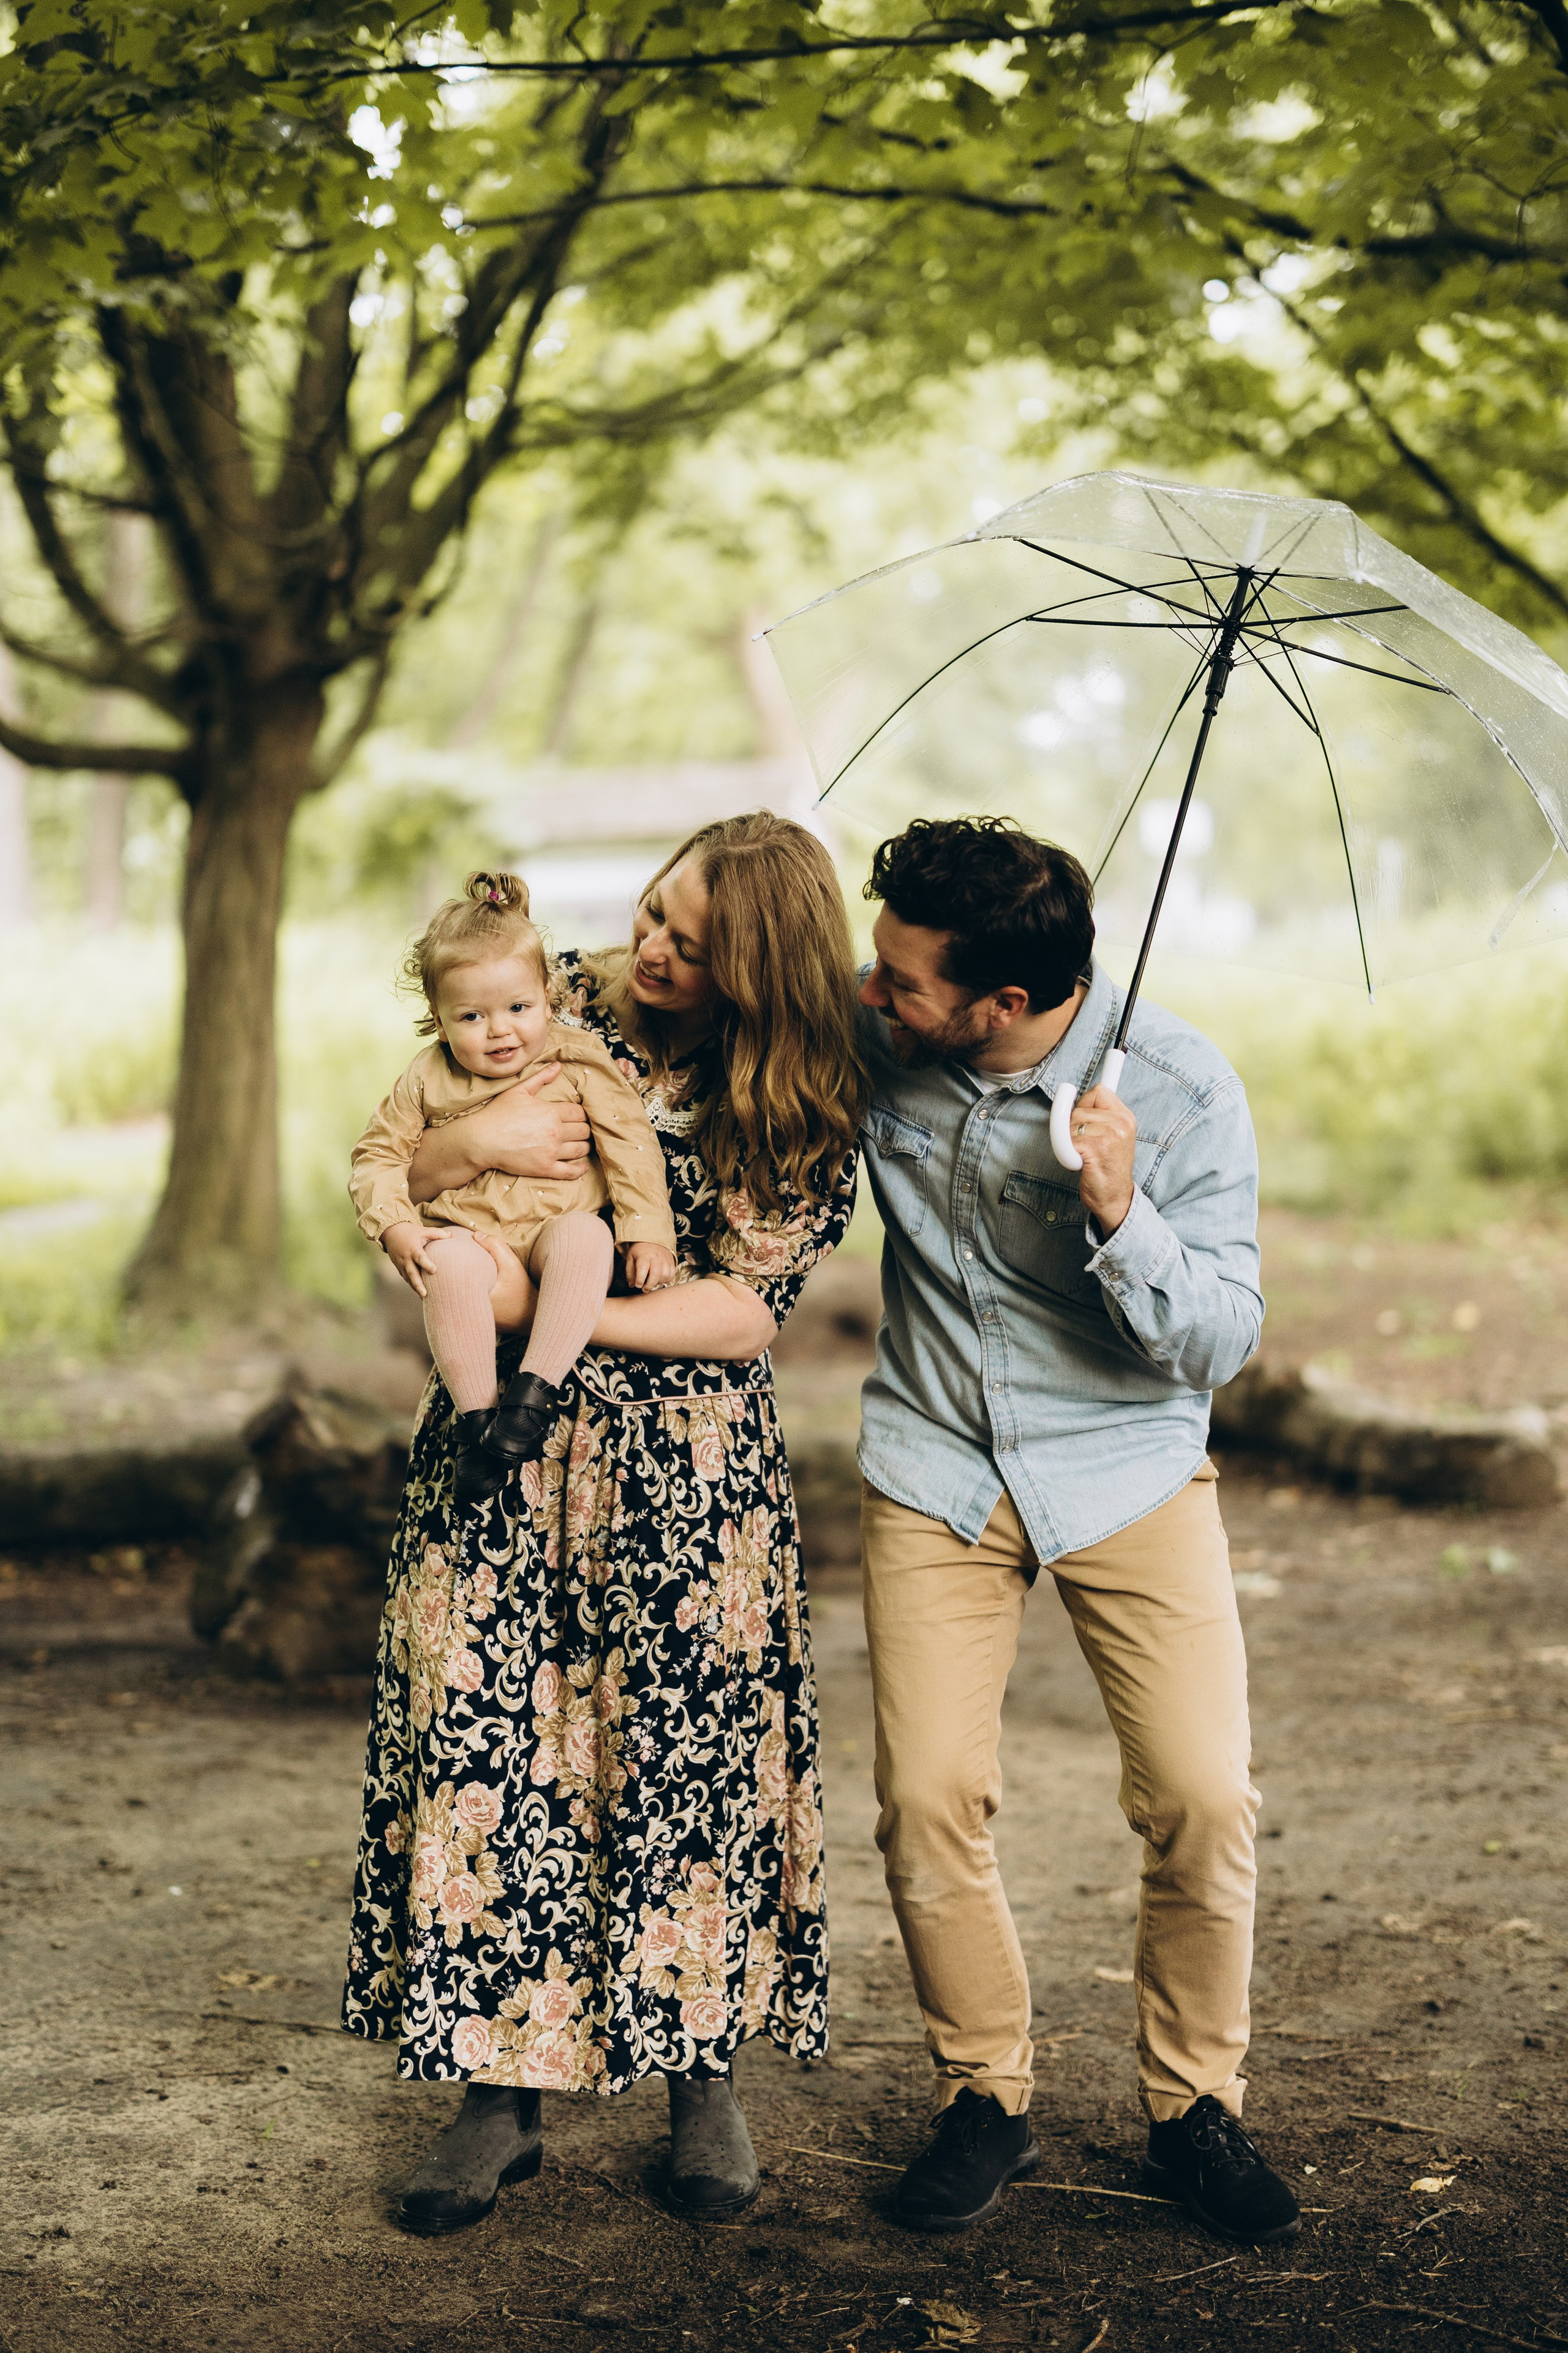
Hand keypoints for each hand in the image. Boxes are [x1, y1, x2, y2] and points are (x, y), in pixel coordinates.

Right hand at [383, 1221, 435, 1297]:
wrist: (391, 1232)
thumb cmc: (410, 1232)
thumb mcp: (423, 1230)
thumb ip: (437, 1233)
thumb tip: (451, 1236)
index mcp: (413, 1249)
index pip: (420, 1257)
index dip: (426, 1264)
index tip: (434, 1270)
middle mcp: (406, 1258)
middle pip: (412, 1273)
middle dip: (418, 1284)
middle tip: (425, 1294)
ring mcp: (401, 1264)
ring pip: (408, 1278)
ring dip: (415, 1288)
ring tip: (424, 1298)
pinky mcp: (399, 1268)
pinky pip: (406, 1278)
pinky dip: (412, 1285)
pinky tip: (420, 1293)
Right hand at [408, 1063, 592, 1199]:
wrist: (482, 1139)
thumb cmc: (498, 1113)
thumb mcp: (519, 1090)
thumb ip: (541, 1078)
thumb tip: (558, 1066)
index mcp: (551, 1112)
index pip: (579, 1113)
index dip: (582, 1114)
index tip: (579, 1116)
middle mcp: (555, 1131)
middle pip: (583, 1130)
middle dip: (585, 1129)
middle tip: (582, 1130)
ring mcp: (551, 1151)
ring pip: (580, 1149)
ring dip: (585, 1146)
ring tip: (582, 1144)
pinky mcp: (545, 1168)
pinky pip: (570, 1171)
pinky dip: (579, 1169)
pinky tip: (582, 1166)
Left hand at [623, 1242, 677, 1292]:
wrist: (653, 1240)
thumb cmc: (640, 1251)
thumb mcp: (631, 1258)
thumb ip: (630, 1272)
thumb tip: (632, 1285)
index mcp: (644, 1255)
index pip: (643, 1267)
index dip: (640, 1279)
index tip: (637, 1285)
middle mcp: (656, 1256)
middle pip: (656, 1273)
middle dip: (650, 1285)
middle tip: (644, 1289)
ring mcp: (665, 1259)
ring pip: (665, 1275)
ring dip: (658, 1283)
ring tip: (652, 1283)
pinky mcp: (671, 1262)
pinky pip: (672, 1274)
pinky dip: (666, 1280)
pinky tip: (660, 1280)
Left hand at [1069, 1084, 1137, 1235]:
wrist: (1114, 1198)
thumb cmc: (1107, 1168)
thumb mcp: (1114, 1137)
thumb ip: (1101, 1116)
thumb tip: (1073, 1097)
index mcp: (1126, 1117)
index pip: (1099, 1091)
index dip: (1084, 1102)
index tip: (1079, 1112)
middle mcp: (1121, 1123)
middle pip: (1079, 1107)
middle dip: (1073, 1126)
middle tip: (1084, 1145)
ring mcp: (1111, 1135)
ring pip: (1071, 1124)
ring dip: (1069, 1141)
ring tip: (1084, 1155)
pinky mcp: (1096, 1148)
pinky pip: (1066, 1141)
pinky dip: (1067, 1154)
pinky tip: (1081, 1163)